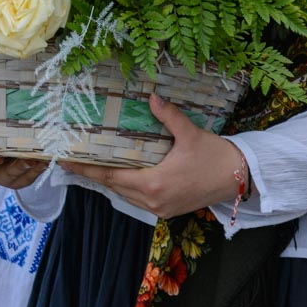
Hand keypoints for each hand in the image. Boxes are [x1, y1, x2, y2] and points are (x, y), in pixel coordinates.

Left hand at [61, 95, 247, 218]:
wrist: (240, 178)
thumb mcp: (190, 134)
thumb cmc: (215, 156)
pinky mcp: (168, 210)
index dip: (88, 170)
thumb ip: (169, 116)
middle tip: (75, 161)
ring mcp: (160, 209)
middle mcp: (153, 201)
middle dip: (95, 175)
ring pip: (126, 196)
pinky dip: (128, 189)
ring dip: (112, 183)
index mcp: (153, 183)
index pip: (111, 177)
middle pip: (115, 189)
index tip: (67, 163)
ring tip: (95, 168)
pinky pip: (139, 201)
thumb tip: (151, 96)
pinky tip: (125, 176)